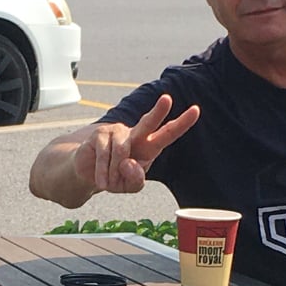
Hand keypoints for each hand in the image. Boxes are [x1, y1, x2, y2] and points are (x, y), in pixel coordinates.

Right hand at [70, 95, 200, 194]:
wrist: (89, 175)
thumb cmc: (114, 177)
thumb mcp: (130, 186)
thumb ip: (136, 180)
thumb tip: (129, 163)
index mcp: (149, 146)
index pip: (168, 133)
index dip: (182, 123)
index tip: (196, 110)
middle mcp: (135, 135)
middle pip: (148, 122)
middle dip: (158, 111)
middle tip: (167, 99)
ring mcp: (116, 132)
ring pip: (121, 153)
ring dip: (114, 173)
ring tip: (109, 182)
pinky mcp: (99, 135)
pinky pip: (105, 155)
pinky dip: (103, 172)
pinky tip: (101, 178)